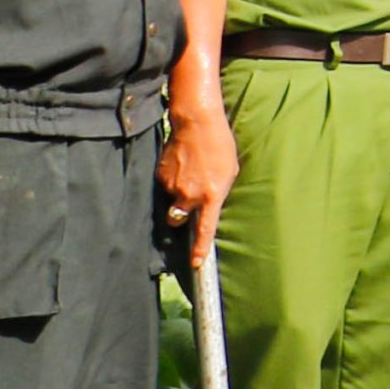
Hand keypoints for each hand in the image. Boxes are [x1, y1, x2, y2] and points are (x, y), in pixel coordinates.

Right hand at [160, 101, 239, 262]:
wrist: (197, 124)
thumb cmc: (220, 147)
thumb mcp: (229, 173)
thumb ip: (218, 194)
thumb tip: (208, 207)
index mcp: (211, 196)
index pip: (204, 229)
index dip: (199, 248)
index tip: (196, 264)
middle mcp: (190, 195)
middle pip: (178, 220)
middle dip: (179, 217)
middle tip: (186, 202)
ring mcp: (172, 186)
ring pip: (171, 201)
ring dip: (178, 193)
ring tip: (189, 172)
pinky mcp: (160, 176)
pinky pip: (164, 186)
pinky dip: (172, 180)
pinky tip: (181, 165)